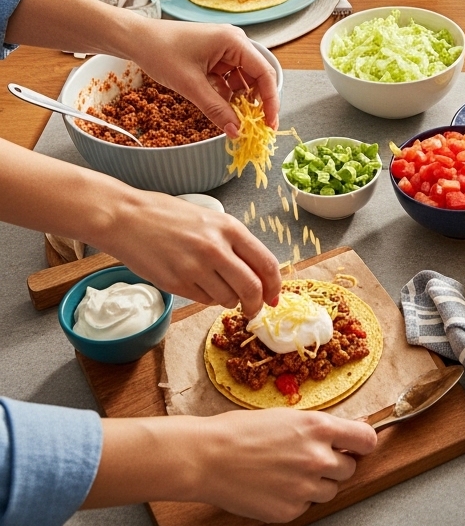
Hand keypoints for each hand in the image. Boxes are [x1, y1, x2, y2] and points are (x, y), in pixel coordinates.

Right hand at [86, 410, 377, 517]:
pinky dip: (296, 499)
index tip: (358, 444)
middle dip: (336, 464)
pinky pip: (305, 507)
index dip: (363, 443)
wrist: (207, 457)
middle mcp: (318, 458)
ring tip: (289, 472)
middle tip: (312, 458)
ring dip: (318, 484)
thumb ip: (319, 427)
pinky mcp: (289, 511)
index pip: (366, 439)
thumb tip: (343, 434)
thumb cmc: (241, 431)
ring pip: (330, 491)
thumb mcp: (288, 416)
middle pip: (350, 468)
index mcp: (319, 428)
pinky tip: (275, 486)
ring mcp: (305, 488)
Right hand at [105, 190, 280, 315]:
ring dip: (230, 300)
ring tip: (220, 289)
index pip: (266, 264)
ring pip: (228, 298)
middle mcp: (215, 248)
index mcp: (229, 228)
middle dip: (257, 304)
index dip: (275, 285)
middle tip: (254, 308)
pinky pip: (204, 300)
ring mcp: (195, 267)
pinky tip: (199, 284)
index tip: (275, 297)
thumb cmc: (170, 217)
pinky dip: (208, 298)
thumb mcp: (211, 220)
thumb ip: (235, 244)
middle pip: (252, 288)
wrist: (128, 218)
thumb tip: (259, 275)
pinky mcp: (176, 283)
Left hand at [128, 20, 279, 134]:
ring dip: (238, 100)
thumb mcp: (190, 85)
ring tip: (232, 118)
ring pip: (242, 81)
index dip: (270, 101)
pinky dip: (226, 95)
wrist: (135, 39)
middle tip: (252, 126)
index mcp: (234, 41)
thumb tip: (236, 131)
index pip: (264, 73)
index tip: (269, 124)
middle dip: (254, 103)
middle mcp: (235, 43)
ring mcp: (225, 49)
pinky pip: (229, 79)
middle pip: (256, 78)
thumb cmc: (160, 51)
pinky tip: (219, 107)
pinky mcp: (215, 57)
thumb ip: (216, 109)